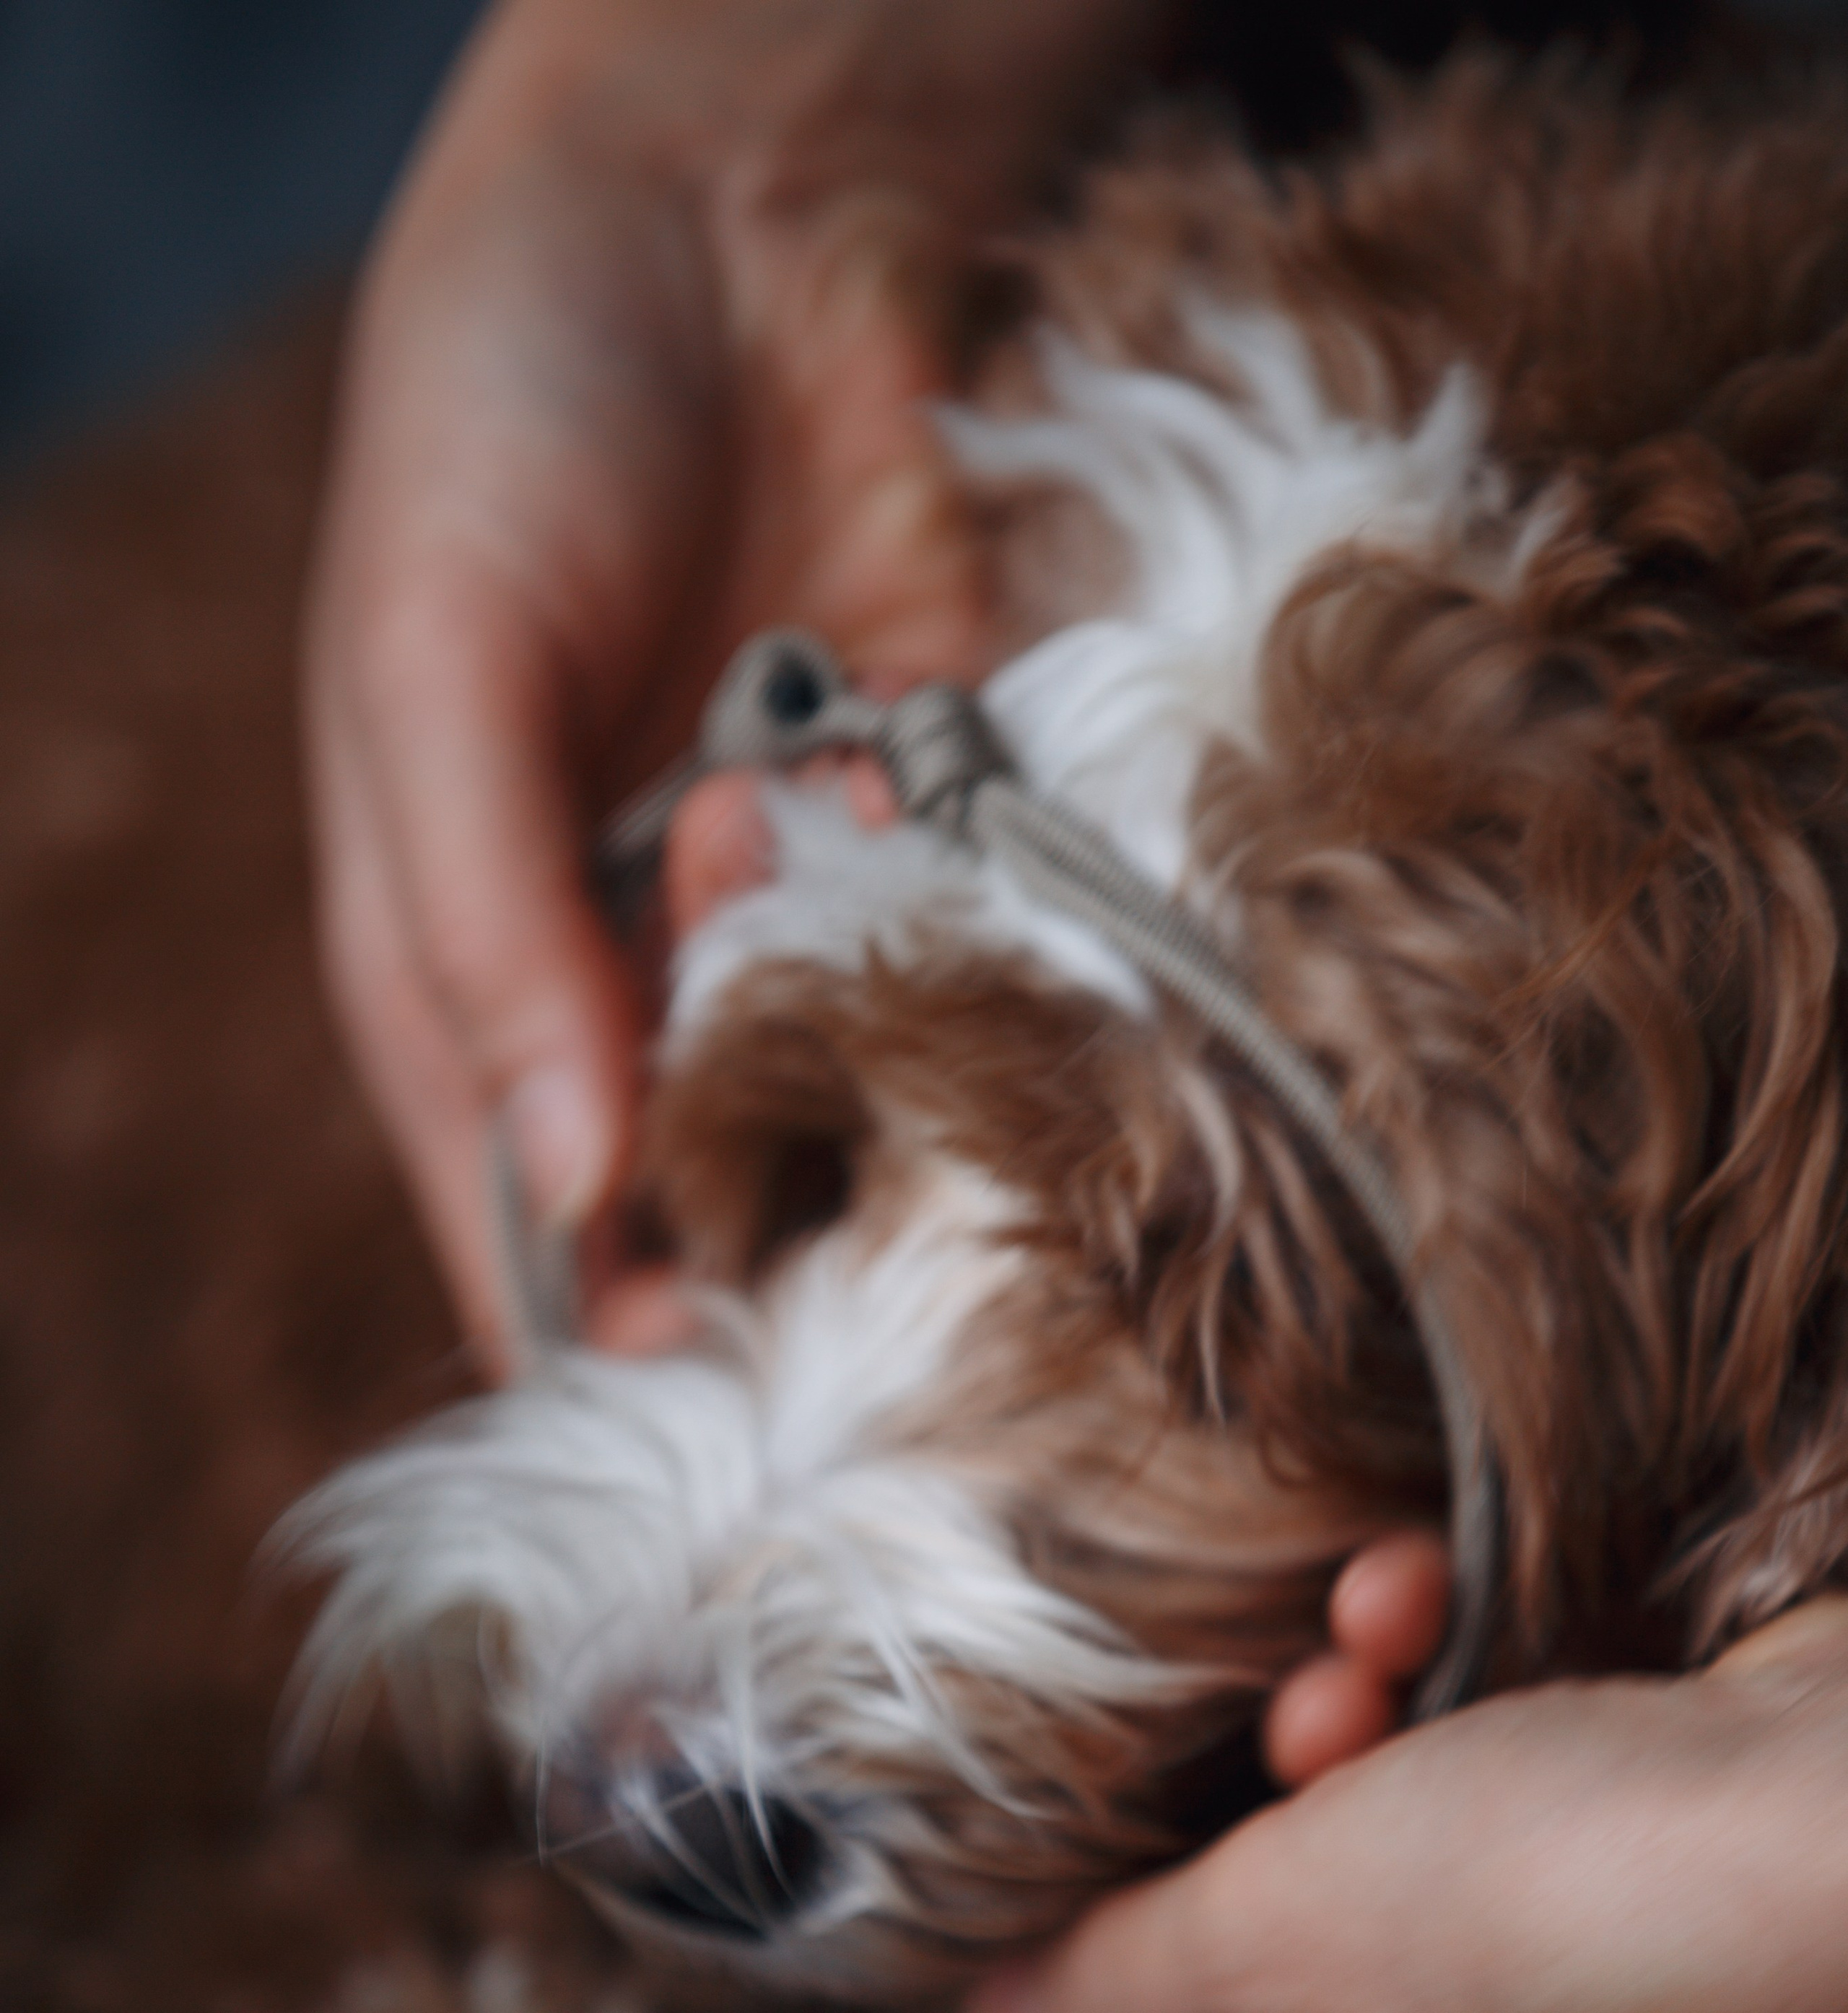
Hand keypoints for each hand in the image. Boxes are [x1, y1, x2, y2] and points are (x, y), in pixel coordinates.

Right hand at [307, 0, 1152, 1355]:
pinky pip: (977, 945)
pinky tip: (896, 731)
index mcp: (471, 986)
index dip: (627, 1327)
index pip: (544, 1243)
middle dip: (754, 1111)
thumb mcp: (435, 667)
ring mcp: (797, 914)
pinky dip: (959, 882)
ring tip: (789, 756)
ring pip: (867, 1082)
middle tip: (742, 910)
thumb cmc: (506, 420)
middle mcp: (641, 983)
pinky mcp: (937, 828)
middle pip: (727, 1194)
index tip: (720, 1365)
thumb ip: (484, 939)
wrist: (724, 202)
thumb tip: (576, 1194)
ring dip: (845, 960)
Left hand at [967, 1597, 1847, 2012]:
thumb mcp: (1272, 1932)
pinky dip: (1443, 1737)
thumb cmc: (1548, 1916)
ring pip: (1381, 1922)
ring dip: (1333, 1769)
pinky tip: (1412, 1600)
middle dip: (1229, 1874)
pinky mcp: (1646, 1940)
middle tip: (1214, 1763)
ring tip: (1334, 1670)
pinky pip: (1492, 1853)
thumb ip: (1118, 1987)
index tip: (1039, 1964)